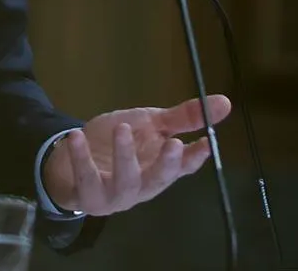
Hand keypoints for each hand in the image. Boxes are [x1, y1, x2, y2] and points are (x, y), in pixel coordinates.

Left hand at [42, 95, 233, 216]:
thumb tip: (225, 102)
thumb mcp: (150, 125)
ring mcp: (115, 194)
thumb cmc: (117, 145)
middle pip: (159, 179)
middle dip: (167, 164)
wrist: (72, 162)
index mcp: (160, 168)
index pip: (184, 167)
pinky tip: (77, 136)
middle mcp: (142, 186)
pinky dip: (81, 157)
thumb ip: (184, 117)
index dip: (196, 157)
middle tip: (173, 144)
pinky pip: (85, 177)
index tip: (207, 142)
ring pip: (125, 181)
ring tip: (122, 128)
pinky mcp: (88, 194)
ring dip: (124, 156)